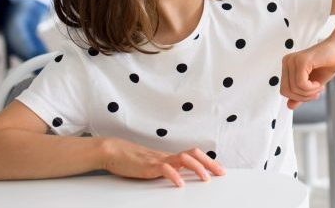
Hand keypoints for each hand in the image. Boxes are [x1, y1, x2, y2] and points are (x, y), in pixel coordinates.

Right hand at [99, 138, 224, 186]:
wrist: (114, 151)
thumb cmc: (131, 160)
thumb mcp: (152, 166)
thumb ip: (166, 169)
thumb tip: (179, 176)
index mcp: (170, 157)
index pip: (193, 155)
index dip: (208, 161)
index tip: (220, 169)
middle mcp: (167, 156)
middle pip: (193, 154)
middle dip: (209, 163)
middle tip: (221, 173)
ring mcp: (159, 160)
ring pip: (183, 158)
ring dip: (197, 168)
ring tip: (206, 178)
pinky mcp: (149, 166)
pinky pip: (165, 169)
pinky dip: (174, 175)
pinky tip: (180, 184)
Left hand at [280, 35, 334, 109]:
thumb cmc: (329, 63)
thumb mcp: (312, 84)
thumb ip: (300, 94)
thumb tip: (289, 106)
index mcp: (288, 65)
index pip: (284, 90)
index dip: (299, 97)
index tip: (313, 93)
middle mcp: (287, 61)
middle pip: (286, 91)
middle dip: (303, 97)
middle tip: (316, 92)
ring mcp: (293, 60)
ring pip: (294, 89)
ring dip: (309, 92)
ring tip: (319, 86)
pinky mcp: (301, 61)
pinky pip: (300, 84)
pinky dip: (311, 88)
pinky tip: (318, 83)